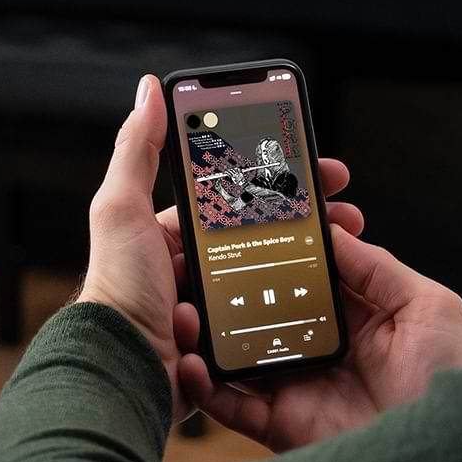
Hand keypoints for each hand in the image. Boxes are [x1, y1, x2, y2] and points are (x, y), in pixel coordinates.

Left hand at [77, 74, 364, 422]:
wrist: (126, 371)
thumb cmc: (119, 291)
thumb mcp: (122, 210)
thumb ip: (137, 151)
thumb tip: (149, 91)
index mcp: (173, 234)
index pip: (234, 196)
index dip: (274, 180)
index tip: (312, 168)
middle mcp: (193, 267)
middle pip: (261, 235)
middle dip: (303, 220)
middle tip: (342, 211)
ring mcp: (212, 305)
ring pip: (271, 276)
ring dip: (306, 262)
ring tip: (340, 249)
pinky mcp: (226, 340)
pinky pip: (268, 316)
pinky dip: (291, 304)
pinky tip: (315, 293)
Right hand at [177, 225, 461, 451]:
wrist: (440, 458)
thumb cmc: (445, 377)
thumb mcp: (427, 307)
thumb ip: (378, 267)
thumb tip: (333, 231)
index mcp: (347, 315)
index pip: (297, 275)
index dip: (271, 252)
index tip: (242, 226)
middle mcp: (313, 345)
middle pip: (256, 310)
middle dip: (224, 288)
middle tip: (192, 261)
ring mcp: (293, 383)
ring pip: (233, 352)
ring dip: (203, 332)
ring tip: (180, 306)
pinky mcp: (278, 422)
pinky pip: (230, 403)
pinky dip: (204, 384)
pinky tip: (190, 361)